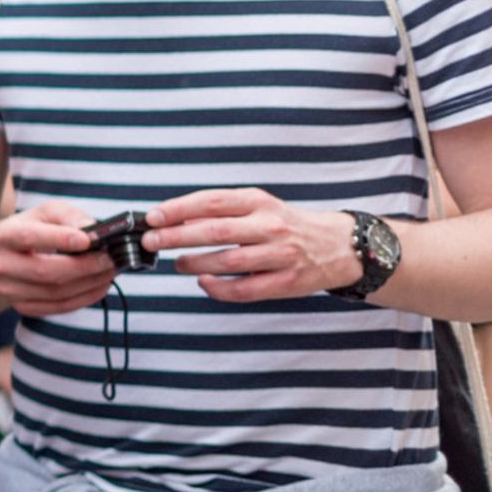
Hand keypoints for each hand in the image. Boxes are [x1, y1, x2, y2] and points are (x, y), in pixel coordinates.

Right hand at [0, 201, 115, 316]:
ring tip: (110, 271)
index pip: (29, 237)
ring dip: (90, 283)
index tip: (89, 240)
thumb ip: (70, 216)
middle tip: (110, 260)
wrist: (9, 255)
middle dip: (83, 266)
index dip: (59, 239)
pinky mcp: (23, 307)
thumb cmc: (34, 229)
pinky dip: (85, 297)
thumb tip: (93, 231)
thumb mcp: (48, 213)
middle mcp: (1, 265)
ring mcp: (10, 290)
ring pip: (56, 292)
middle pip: (45, 271)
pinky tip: (100, 285)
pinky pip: (60, 307)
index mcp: (4, 235)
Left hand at [142, 188, 361, 302]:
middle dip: (176, 236)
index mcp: (259, 202)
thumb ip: (222, 212)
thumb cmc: (287, 225)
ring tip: (177, 263)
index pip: (212, 201)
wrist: (341, 246)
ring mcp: (281, 255)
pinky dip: (219, 288)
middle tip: (150, 241)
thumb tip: (176, 219)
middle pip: (215, 231)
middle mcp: (270, 226)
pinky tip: (204, 282)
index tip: (152, 216)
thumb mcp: (259, 207)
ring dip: (194, 263)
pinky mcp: (288, 282)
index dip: (178, 209)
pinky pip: (245, 290)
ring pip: (228, 261)